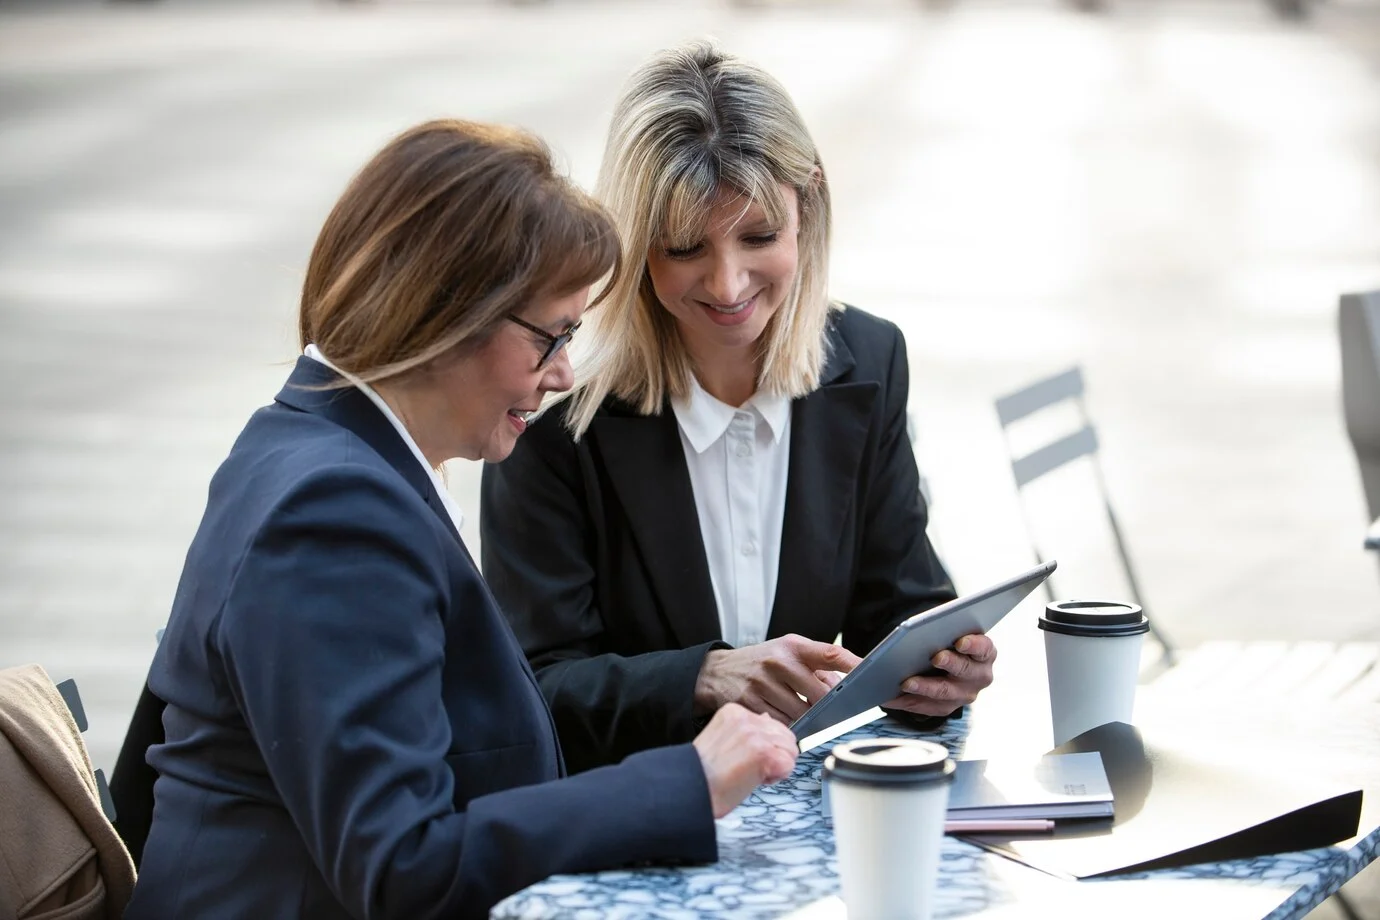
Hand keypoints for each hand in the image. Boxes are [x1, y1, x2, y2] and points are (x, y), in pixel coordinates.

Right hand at [692, 703, 798, 817]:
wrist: (690, 789)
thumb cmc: (703, 773)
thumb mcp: (723, 738)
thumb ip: (747, 729)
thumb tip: (769, 721)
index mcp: (734, 712)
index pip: (771, 724)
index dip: (765, 746)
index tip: (746, 758)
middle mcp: (746, 718)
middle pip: (785, 735)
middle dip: (775, 755)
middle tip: (751, 768)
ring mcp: (756, 735)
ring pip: (790, 750)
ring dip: (776, 767)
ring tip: (751, 773)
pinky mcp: (765, 753)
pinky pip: (788, 765)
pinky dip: (776, 777)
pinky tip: (756, 780)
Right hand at [693, 635, 863, 724]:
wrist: (716, 672)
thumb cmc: (761, 663)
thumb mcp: (787, 653)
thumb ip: (816, 668)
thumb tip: (842, 688)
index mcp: (792, 647)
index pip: (830, 653)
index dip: (853, 664)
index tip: (871, 673)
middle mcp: (777, 662)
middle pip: (819, 695)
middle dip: (827, 706)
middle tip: (827, 710)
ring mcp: (761, 683)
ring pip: (801, 714)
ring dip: (805, 718)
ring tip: (797, 711)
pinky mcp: (748, 703)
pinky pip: (780, 724)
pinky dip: (786, 725)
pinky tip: (780, 717)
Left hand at [882, 633, 996, 716]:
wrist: (951, 662)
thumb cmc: (950, 641)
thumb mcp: (953, 632)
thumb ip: (944, 629)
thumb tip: (920, 627)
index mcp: (985, 653)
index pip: (983, 648)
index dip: (973, 645)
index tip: (960, 642)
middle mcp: (979, 676)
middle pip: (965, 671)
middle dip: (950, 664)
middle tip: (935, 658)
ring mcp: (964, 694)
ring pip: (944, 693)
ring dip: (924, 688)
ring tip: (906, 682)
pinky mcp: (946, 707)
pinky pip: (927, 707)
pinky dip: (908, 701)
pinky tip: (891, 696)